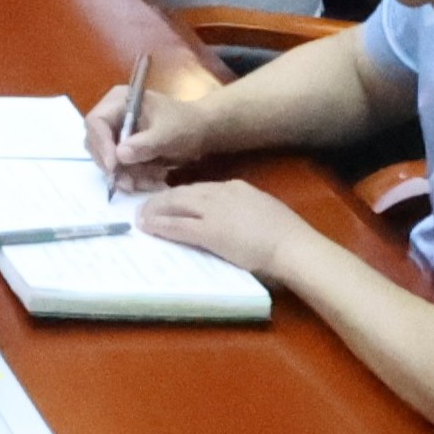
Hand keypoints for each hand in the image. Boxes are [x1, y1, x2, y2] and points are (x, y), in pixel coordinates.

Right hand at [87, 79, 220, 185]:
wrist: (202, 131)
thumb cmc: (187, 124)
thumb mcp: (169, 134)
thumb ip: (145, 144)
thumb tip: (120, 155)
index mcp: (119, 101)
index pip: (96, 122)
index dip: (101, 145)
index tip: (114, 166)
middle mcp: (112, 115)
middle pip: (96, 143)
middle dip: (113, 166)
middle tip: (129, 183)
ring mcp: (116, 133)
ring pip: (107, 159)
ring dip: (126, 175)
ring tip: (150, 183)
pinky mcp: (124, 148)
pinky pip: (119, 167)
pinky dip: (133, 177)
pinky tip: (152, 181)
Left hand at [134, 177, 311, 276]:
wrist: (292, 245)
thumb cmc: (286, 234)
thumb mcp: (263, 211)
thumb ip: (245, 211)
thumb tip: (235, 220)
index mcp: (237, 188)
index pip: (201, 188)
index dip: (183, 195)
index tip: (170, 200)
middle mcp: (222, 193)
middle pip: (183, 192)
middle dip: (162, 199)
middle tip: (145, 206)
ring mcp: (214, 211)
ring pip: (175, 205)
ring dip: (155, 211)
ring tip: (141, 217)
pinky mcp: (209, 231)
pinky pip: (178, 226)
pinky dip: (160, 226)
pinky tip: (148, 228)